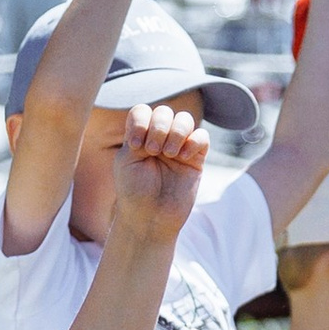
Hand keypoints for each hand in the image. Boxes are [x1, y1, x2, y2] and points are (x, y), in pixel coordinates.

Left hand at [105, 100, 207, 244]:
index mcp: (139, 137)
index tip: (136, 145)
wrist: (150, 218)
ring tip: (169, 154)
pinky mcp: (196, 160)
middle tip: (153, 151)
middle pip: (164, 111)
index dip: (141, 120)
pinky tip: (182, 156)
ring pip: (185, 119)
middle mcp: (159, 139)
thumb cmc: (133, 192)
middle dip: (159, 127)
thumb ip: (138, 135)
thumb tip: (158, 121)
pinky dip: (194, 141)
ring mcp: (179, 148)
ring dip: (176, 132)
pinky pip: (202, 137)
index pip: (143, 111)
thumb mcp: (126, 160)